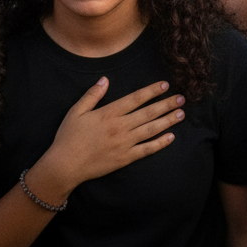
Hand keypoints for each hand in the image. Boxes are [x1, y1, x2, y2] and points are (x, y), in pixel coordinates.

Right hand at [36, 77, 184, 198]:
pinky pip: (146, 150)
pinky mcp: (124, 158)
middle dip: (167, 104)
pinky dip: (160, 143)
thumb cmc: (68, 138)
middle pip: (148, 113)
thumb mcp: (76, 112)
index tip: (165, 85)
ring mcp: (123, 143)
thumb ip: (92, 95)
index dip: (152, 91)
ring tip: (181, 114)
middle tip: (182, 98)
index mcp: (109, 113)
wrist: (63, 166)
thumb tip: (105, 79)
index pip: (135, 99)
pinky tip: (171, 137)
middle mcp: (119, 127)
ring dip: (168, 121)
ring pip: (151, 129)